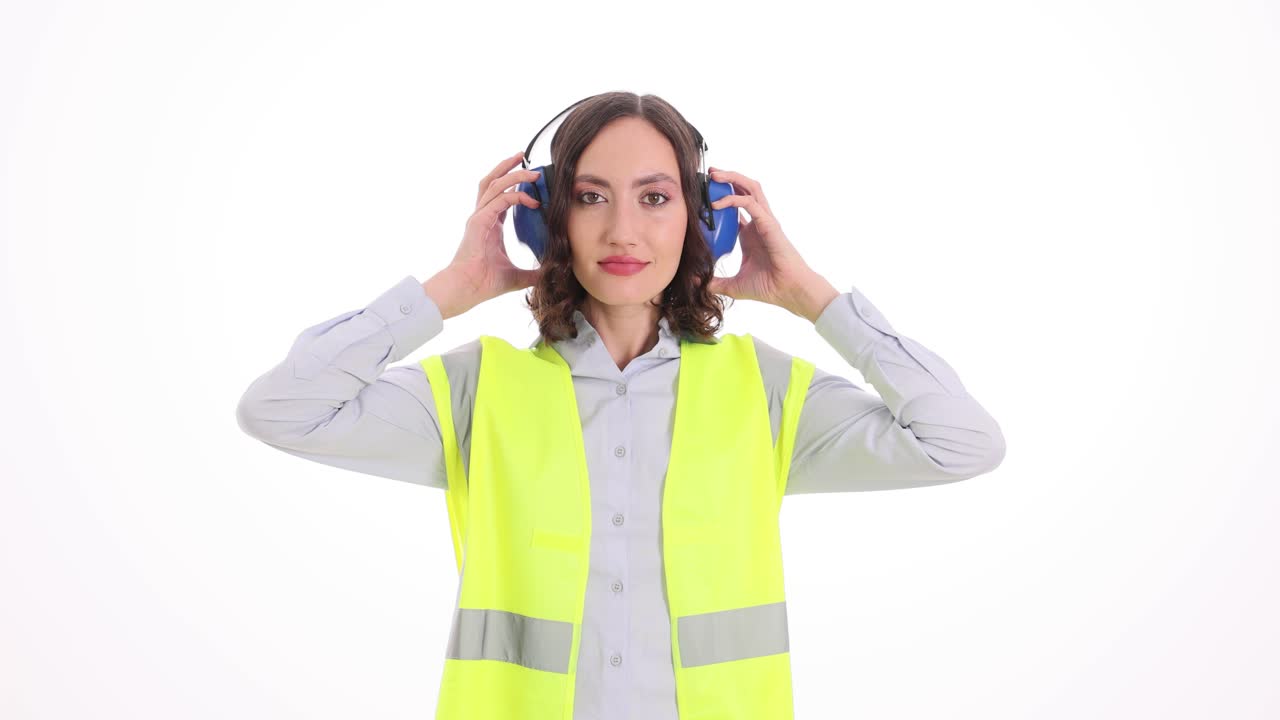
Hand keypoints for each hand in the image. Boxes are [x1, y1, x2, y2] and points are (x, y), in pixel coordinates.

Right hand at [434, 152, 543, 317]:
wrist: (467, 290)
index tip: (533, 182)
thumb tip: (550, 274)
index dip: (515, 186)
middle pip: (492, 182)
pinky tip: (530, 198)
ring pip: (494, 185)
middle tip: (523, 157)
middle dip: (507, 167)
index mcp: (490, 225)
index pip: (501, 196)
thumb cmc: (484, 283)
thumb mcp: (516, 276)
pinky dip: (514, 196)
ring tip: (530, 170)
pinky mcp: (478, 222)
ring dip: (513, 175)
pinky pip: (498, 201)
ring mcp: (478, 217)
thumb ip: (532, 273)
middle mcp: (482, 216)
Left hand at [706, 168, 836, 320]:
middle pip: (744, 190)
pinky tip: (716, 204)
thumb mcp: (734, 285)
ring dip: (732, 178)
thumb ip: (715, 282)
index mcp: (750, 233)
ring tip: (714, 175)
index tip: (702, 194)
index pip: (736, 206)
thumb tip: (695, 283)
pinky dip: (734, 200)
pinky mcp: (769, 224)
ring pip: (750, 189)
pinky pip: (751, 204)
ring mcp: (765, 221)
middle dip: (727, 178)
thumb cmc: (768, 287)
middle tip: (709, 174)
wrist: (788, 291)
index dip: (721, 197)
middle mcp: (758, 223)